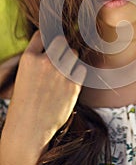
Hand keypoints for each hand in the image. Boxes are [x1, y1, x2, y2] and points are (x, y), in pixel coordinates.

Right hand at [0, 30, 86, 164]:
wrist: (29, 129)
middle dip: (61, 48)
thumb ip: (38, 60)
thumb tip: (58, 46)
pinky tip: (68, 84)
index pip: (41, 35)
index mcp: (29, 58)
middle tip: (59, 59)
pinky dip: (77, 74)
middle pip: (61, 41)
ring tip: (63, 73)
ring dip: (70, 60)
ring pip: (73, 53)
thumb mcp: (25, 76)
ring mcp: (60, 73)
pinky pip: (81, 69)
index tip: (50, 43)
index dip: (46, 38)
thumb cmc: (26, 102)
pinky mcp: (73, 85)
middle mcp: (45, 62)